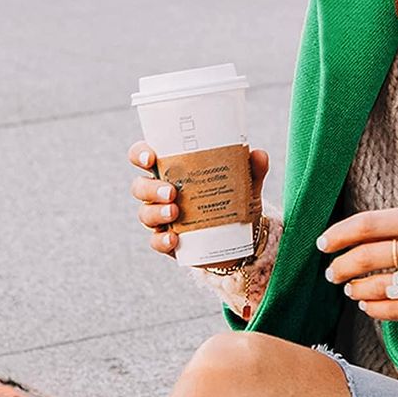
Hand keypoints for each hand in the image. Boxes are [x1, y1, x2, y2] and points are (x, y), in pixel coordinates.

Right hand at [128, 140, 269, 257]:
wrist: (238, 239)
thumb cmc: (232, 200)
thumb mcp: (244, 184)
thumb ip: (251, 169)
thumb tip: (258, 154)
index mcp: (171, 171)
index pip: (144, 157)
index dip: (140, 154)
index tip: (150, 158)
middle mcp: (160, 193)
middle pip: (139, 186)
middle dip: (151, 188)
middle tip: (172, 191)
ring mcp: (161, 218)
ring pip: (145, 213)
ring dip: (156, 212)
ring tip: (175, 212)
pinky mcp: (167, 241)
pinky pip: (156, 241)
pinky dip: (162, 240)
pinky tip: (173, 239)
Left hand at [317, 207, 397, 325]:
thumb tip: (352, 240)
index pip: (367, 225)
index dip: (338, 235)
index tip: (323, 244)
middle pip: (365, 257)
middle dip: (340, 267)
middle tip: (332, 273)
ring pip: (375, 287)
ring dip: (355, 289)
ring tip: (352, 289)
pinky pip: (390, 310)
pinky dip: (372, 308)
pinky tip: (368, 305)